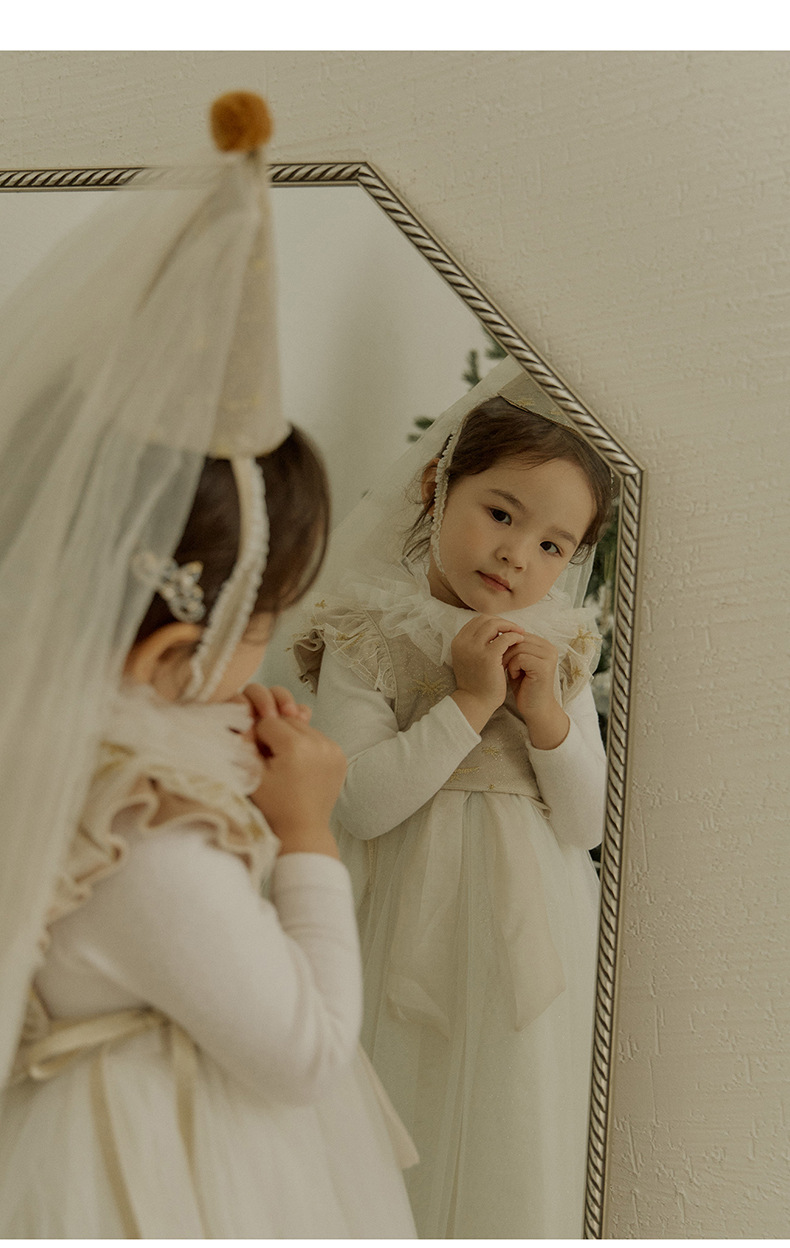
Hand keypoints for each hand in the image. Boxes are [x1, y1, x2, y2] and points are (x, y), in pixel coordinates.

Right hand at [246, 685, 345, 856]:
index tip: (258, 754)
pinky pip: (317, 737)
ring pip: (302, 726)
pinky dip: (306, 744)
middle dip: (275, 732)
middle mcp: (318, 742)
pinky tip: (300, 763)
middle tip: (270, 755)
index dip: (257, 736)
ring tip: (286, 760)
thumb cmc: (273, 805)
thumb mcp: (251, 773)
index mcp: (295, 746)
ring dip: (291, 736)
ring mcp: (333, 748)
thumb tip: (249, 717)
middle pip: (287, 720)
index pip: (267, 721)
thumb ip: (247, 741)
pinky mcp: (340, 754)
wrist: (303, 829)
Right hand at [450, 616, 525, 732]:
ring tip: (519, 633)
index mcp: (458, 642)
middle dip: (502, 622)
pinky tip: (520, 641)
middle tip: (515, 629)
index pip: (477, 621)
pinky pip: (504, 638)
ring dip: (509, 627)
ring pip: (494, 624)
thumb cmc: (476, 683)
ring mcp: (474, 649)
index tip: (505, 629)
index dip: (493, 621)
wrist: (475, 702)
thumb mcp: (470, 659)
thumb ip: (477, 644)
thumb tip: (495, 630)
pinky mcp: (488, 656)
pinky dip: (514, 636)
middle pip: (485, 619)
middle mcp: (463, 642)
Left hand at [503, 634, 569, 748]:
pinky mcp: (544, 666)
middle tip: (500, 664)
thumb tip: (496, 630)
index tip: (499, 657)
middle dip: (505, 650)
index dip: (505, 644)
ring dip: (507, 659)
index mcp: (543, 643)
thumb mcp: (517, 661)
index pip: (518, 633)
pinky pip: (520, 658)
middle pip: (518, 638)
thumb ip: (512, 646)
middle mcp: (549, 647)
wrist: (534, 708)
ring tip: (508, 671)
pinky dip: (513, 667)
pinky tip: (514, 676)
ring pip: (518, 647)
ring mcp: (549, 656)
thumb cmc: (523, 685)